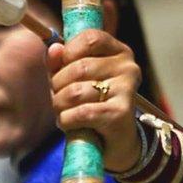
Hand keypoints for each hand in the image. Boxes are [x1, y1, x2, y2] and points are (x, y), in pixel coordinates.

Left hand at [48, 29, 142, 172]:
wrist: (114, 144)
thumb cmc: (92, 106)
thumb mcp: (73, 80)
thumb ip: (61, 62)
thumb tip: (54, 49)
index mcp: (119, 52)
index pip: (90, 38)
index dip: (68, 52)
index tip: (62, 68)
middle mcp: (128, 67)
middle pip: (79, 67)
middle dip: (58, 85)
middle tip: (59, 98)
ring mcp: (127, 90)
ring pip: (76, 91)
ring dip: (60, 105)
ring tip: (64, 112)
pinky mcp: (121, 113)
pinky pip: (82, 112)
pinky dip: (67, 120)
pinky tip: (70, 123)